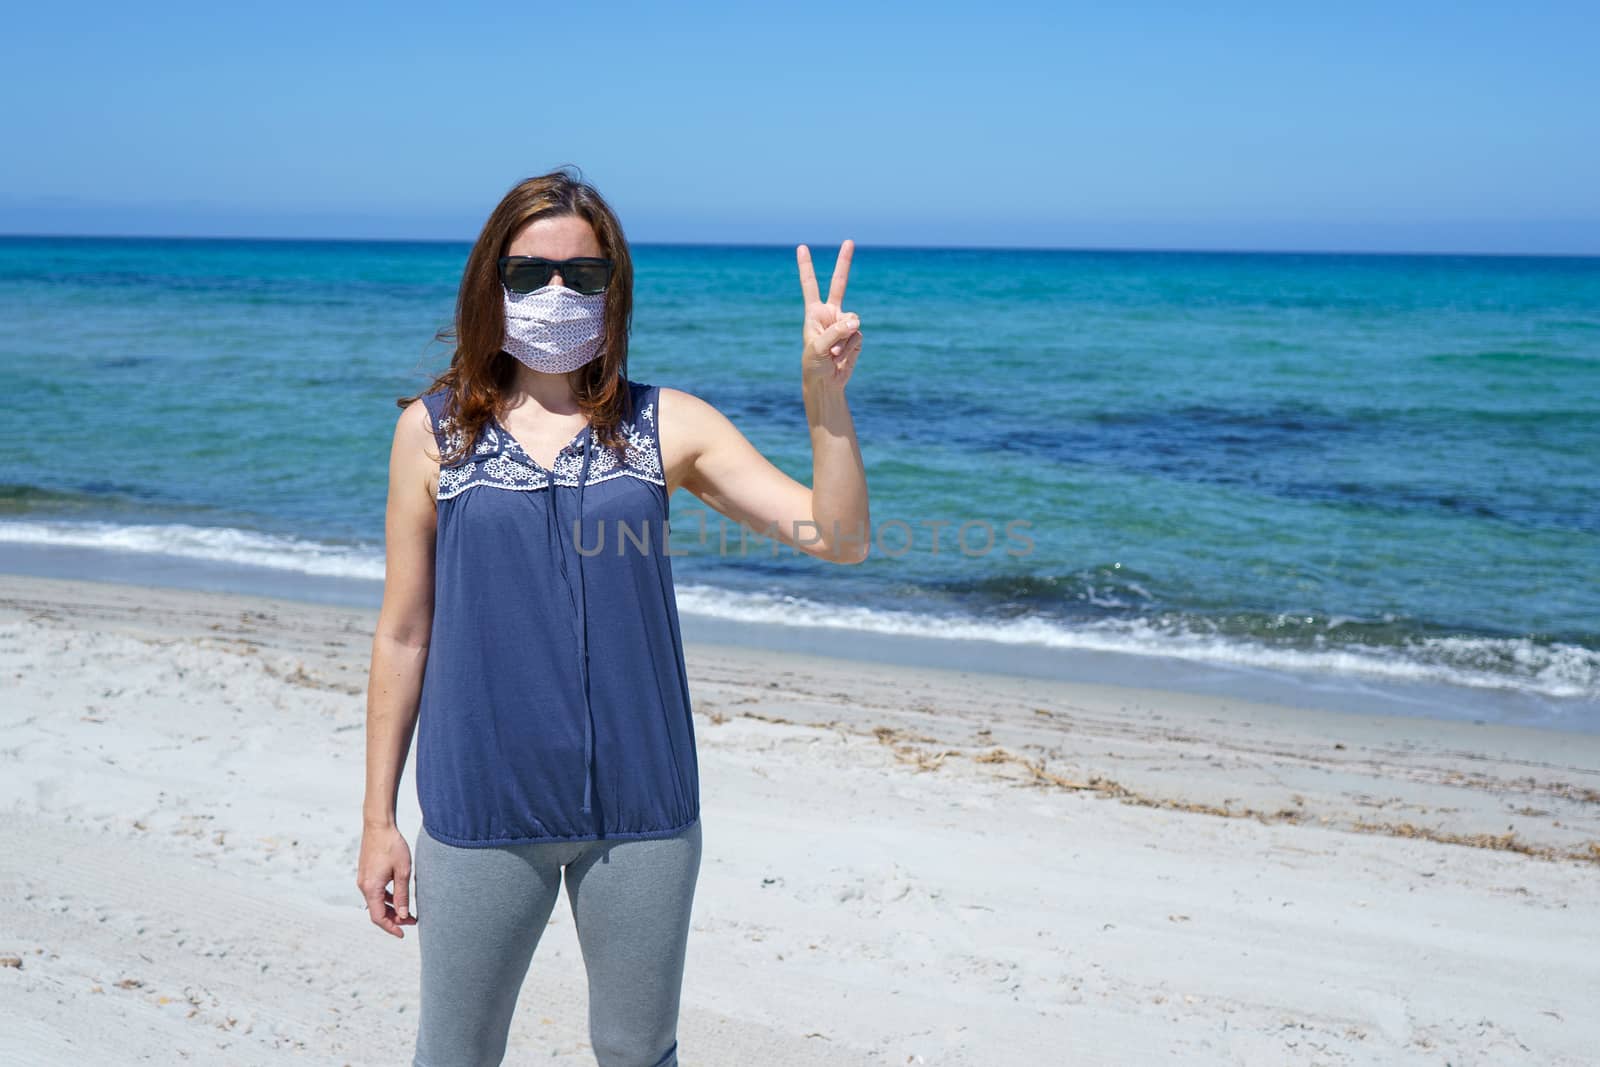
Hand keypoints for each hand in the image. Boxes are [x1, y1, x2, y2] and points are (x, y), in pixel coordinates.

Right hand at [357, 824, 416, 937]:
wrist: (379, 826)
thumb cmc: (392, 846)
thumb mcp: (403, 871)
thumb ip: (402, 895)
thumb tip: (404, 915)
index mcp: (371, 888)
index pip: (378, 917)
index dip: (391, 928)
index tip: (403, 933)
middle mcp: (364, 886)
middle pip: (377, 911)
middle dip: (394, 919)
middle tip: (413, 921)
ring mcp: (364, 880)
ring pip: (376, 902)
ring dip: (391, 909)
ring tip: (409, 912)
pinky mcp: (367, 874)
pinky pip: (376, 892)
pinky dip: (386, 899)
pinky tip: (399, 898)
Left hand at [797, 240, 862, 388]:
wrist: (826, 383)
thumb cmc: (814, 364)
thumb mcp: (818, 348)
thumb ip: (835, 333)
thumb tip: (854, 322)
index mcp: (814, 313)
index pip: (810, 285)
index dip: (806, 266)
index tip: (801, 247)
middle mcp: (830, 314)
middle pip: (839, 284)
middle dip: (844, 262)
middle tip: (849, 241)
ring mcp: (844, 324)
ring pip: (853, 322)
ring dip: (844, 341)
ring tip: (834, 354)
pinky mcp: (855, 336)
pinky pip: (858, 337)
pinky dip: (851, 349)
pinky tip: (842, 357)